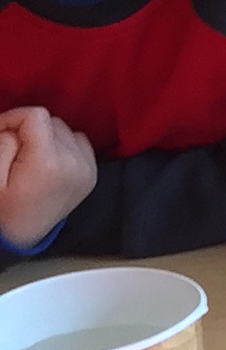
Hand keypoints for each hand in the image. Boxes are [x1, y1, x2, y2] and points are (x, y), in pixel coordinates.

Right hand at [0, 107, 96, 249]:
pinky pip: (80, 142)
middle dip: (29, 129)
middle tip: (14, 150)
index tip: (1, 133)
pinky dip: (64, 144)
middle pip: (52, 121)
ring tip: (31, 156)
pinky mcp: (92, 174)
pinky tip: (50, 159)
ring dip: (47, 136)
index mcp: (48, 161)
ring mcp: (87, 169)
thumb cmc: (2, 205)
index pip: (37, 115)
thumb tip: (17, 126)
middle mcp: (75, 163)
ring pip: (66, 130)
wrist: (20, 234)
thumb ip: (5, 141)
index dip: (13, 119)